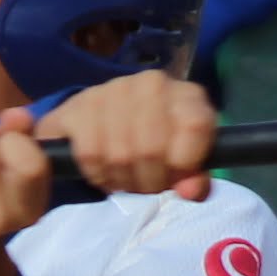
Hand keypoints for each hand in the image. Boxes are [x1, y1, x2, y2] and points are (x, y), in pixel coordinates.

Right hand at [38, 71, 216, 199]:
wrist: (112, 121)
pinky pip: (89, 152)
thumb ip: (196, 178)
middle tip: (146, 186)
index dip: (184, 165)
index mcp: (187, 96)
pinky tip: (104, 170)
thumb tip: (189, 191)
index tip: (175, 180)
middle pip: (151, 149)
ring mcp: (114, 89)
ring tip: (125, 179)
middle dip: (148, 181)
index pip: (195, 126)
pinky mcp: (81, 102)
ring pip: (119, 154)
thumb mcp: (185, 162)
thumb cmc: (159, 146)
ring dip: (122, 180)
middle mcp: (153, 84)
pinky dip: (97, 173)